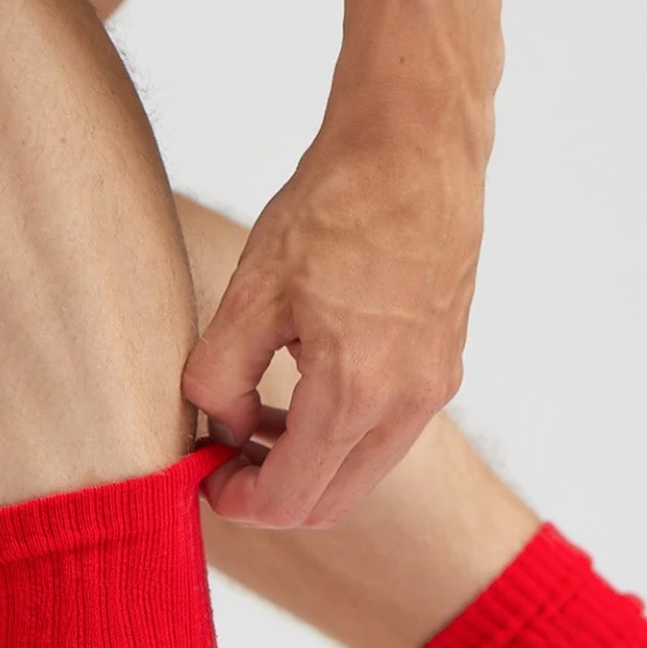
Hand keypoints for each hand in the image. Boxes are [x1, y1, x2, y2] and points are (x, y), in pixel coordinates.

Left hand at [183, 0, 503, 527]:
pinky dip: (339, 433)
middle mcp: (407, 404)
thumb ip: (219, 375)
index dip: (235, 503)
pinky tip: (299, 385)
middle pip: (330, 503)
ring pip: (360, 472)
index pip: (290, 499)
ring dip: (304, 463)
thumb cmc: (336, 204)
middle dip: (269, 495)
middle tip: (220, 457)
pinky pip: (386, 433)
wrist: (416, 144)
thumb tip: (222, 428)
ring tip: (251, 415)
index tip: (201, 477)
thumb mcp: (251, 290)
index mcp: (355, 393)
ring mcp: (435, 388)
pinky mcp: (445, 365)